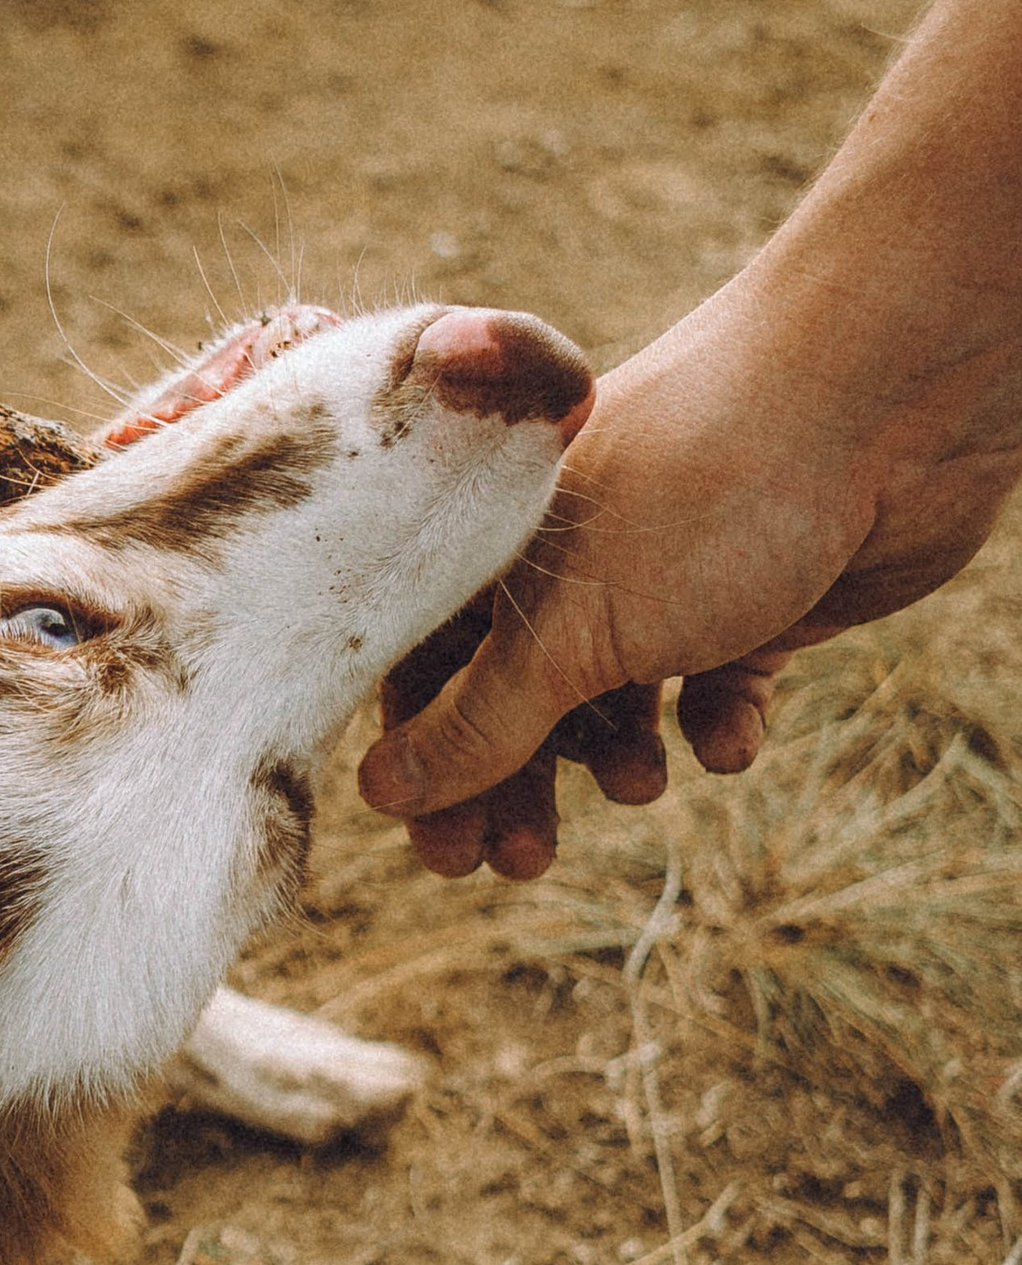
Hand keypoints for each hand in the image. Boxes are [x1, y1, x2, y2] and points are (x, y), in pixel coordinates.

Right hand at [358, 270, 1021, 876]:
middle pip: (515, 696)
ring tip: (641, 786)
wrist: (883, 403)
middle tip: (519, 860)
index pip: (426, 667)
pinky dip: (715, 725)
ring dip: (615, 758)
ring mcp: (667, 577)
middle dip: (519, 783)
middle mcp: (573, 559)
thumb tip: (382, 793)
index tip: (436, 848)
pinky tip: (727, 745)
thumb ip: (480, 721)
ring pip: (613, 699)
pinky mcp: (758, 598)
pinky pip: (715, 688)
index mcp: (498, 543)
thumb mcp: (568, 630)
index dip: (422, 760)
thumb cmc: (701, 491)